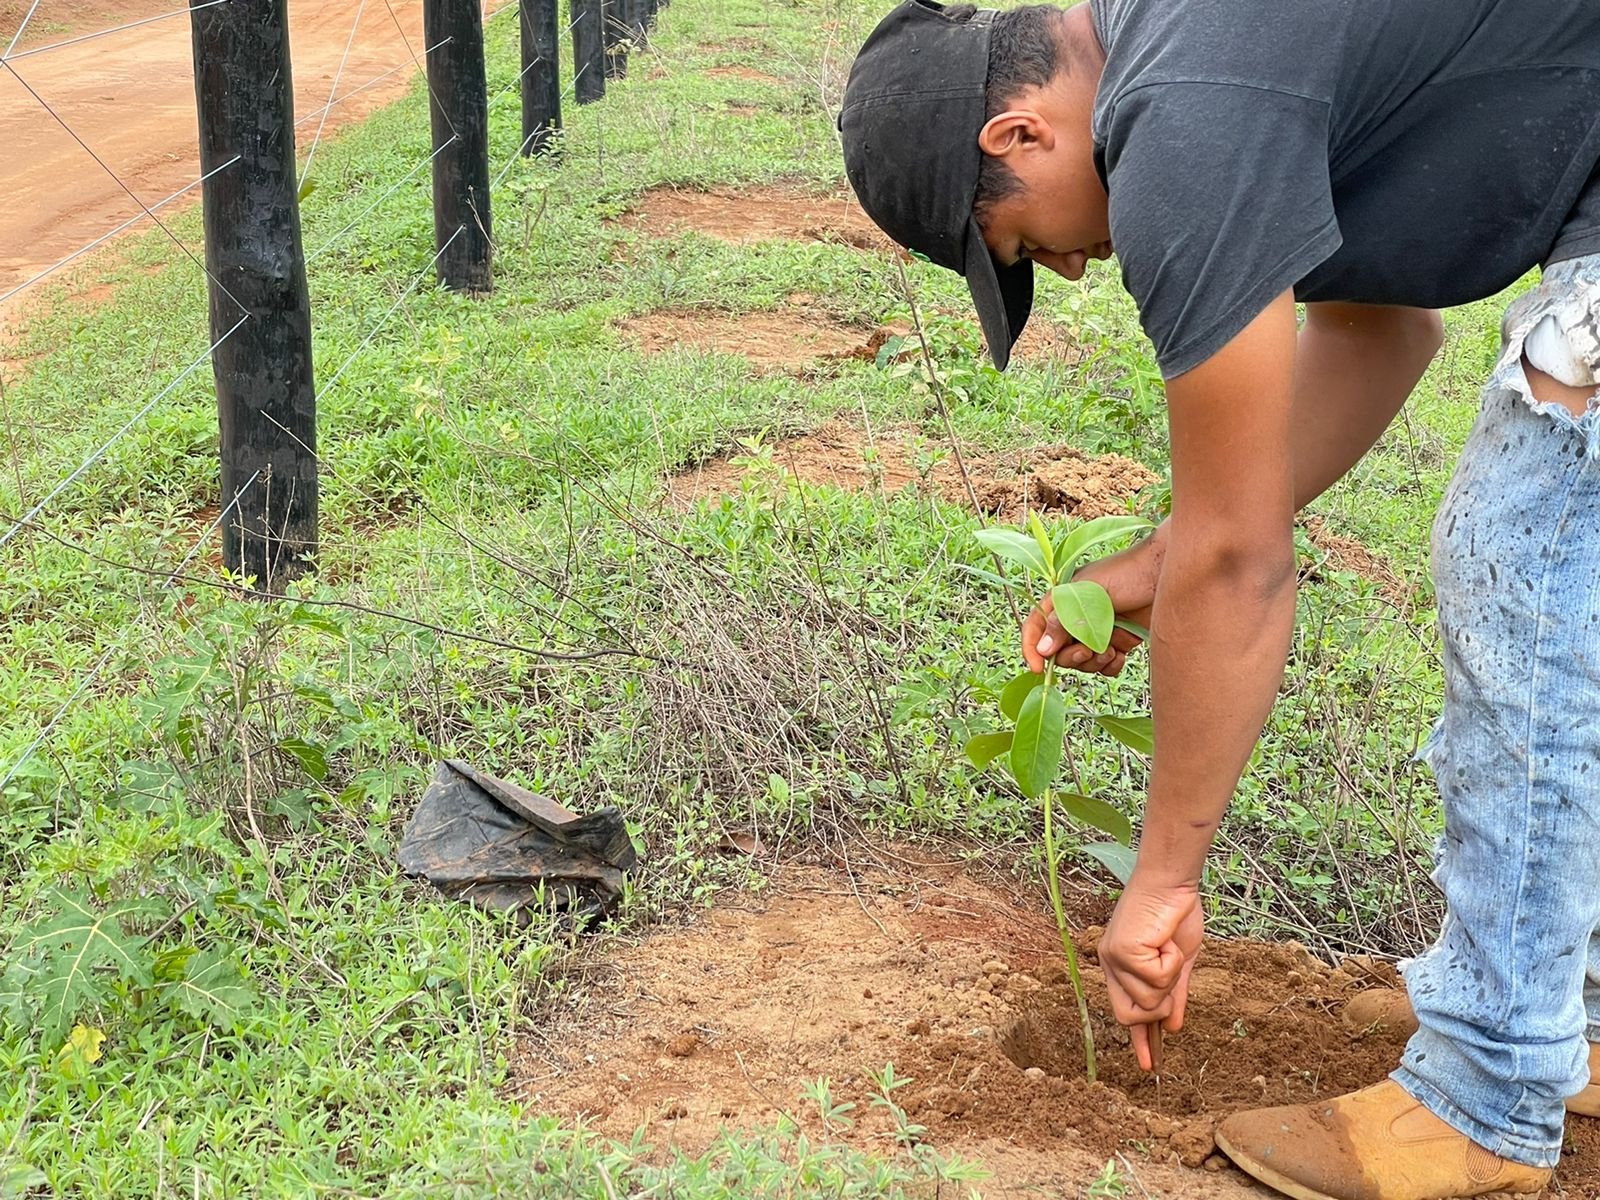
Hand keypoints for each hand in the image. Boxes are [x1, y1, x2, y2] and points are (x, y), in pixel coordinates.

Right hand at [1021, 526, 1166, 675]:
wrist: (1165, 574)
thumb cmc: (1126, 573)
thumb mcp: (1088, 595)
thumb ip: (1063, 622)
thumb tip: (1043, 650)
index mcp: (1062, 601)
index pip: (1036, 627)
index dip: (1032, 648)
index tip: (1038, 668)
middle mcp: (1076, 618)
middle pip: (1059, 651)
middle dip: (1072, 657)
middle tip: (1087, 651)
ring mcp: (1097, 631)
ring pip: (1082, 661)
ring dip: (1094, 662)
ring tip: (1110, 650)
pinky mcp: (1118, 641)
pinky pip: (1104, 665)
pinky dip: (1110, 665)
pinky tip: (1121, 654)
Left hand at [1099, 877, 1203, 1070]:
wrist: (1173, 884)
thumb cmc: (1176, 916)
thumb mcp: (1180, 962)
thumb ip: (1174, 994)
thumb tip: (1172, 1027)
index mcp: (1121, 968)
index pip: (1127, 1014)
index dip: (1140, 1040)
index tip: (1149, 1066)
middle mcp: (1111, 965)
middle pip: (1133, 1016)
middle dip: (1160, 1003)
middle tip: (1170, 972)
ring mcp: (1113, 960)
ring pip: (1149, 1000)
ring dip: (1170, 977)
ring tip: (1168, 946)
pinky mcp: (1121, 952)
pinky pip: (1156, 979)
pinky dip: (1171, 963)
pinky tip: (1166, 940)